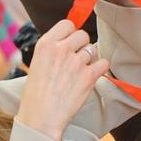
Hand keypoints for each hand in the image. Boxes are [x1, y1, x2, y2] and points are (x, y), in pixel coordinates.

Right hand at [16, 20, 109, 140]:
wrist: (41, 117)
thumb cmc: (36, 94)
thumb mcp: (37, 63)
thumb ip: (52, 50)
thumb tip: (68, 43)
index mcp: (45, 44)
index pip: (67, 24)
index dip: (71, 33)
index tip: (70, 42)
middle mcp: (61, 49)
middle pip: (83, 35)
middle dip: (82, 45)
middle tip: (76, 59)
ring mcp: (76, 62)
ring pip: (93, 49)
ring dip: (89, 59)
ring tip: (79, 72)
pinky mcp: (89, 76)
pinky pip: (103, 62)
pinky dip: (100, 68)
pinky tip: (92, 75)